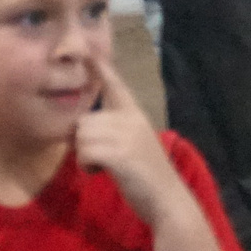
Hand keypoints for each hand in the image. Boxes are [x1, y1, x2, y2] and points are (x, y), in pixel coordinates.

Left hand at [75, 58, 186, 226]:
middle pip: (85, 120)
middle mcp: (131, 119)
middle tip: (101, 160)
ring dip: (85, 156)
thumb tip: (83, 129)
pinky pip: (84, 151)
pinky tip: (100, 173)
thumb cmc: (149, 177)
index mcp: (136, 114)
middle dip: (85, 142)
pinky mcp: (119, 153)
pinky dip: (86, 166)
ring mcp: (126, 135)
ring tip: (104, 167)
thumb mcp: (134, 144)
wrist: (168, 201)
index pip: (115, 85)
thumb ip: (115, 130)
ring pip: (82, 136)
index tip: (88, 49)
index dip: (101, 67)